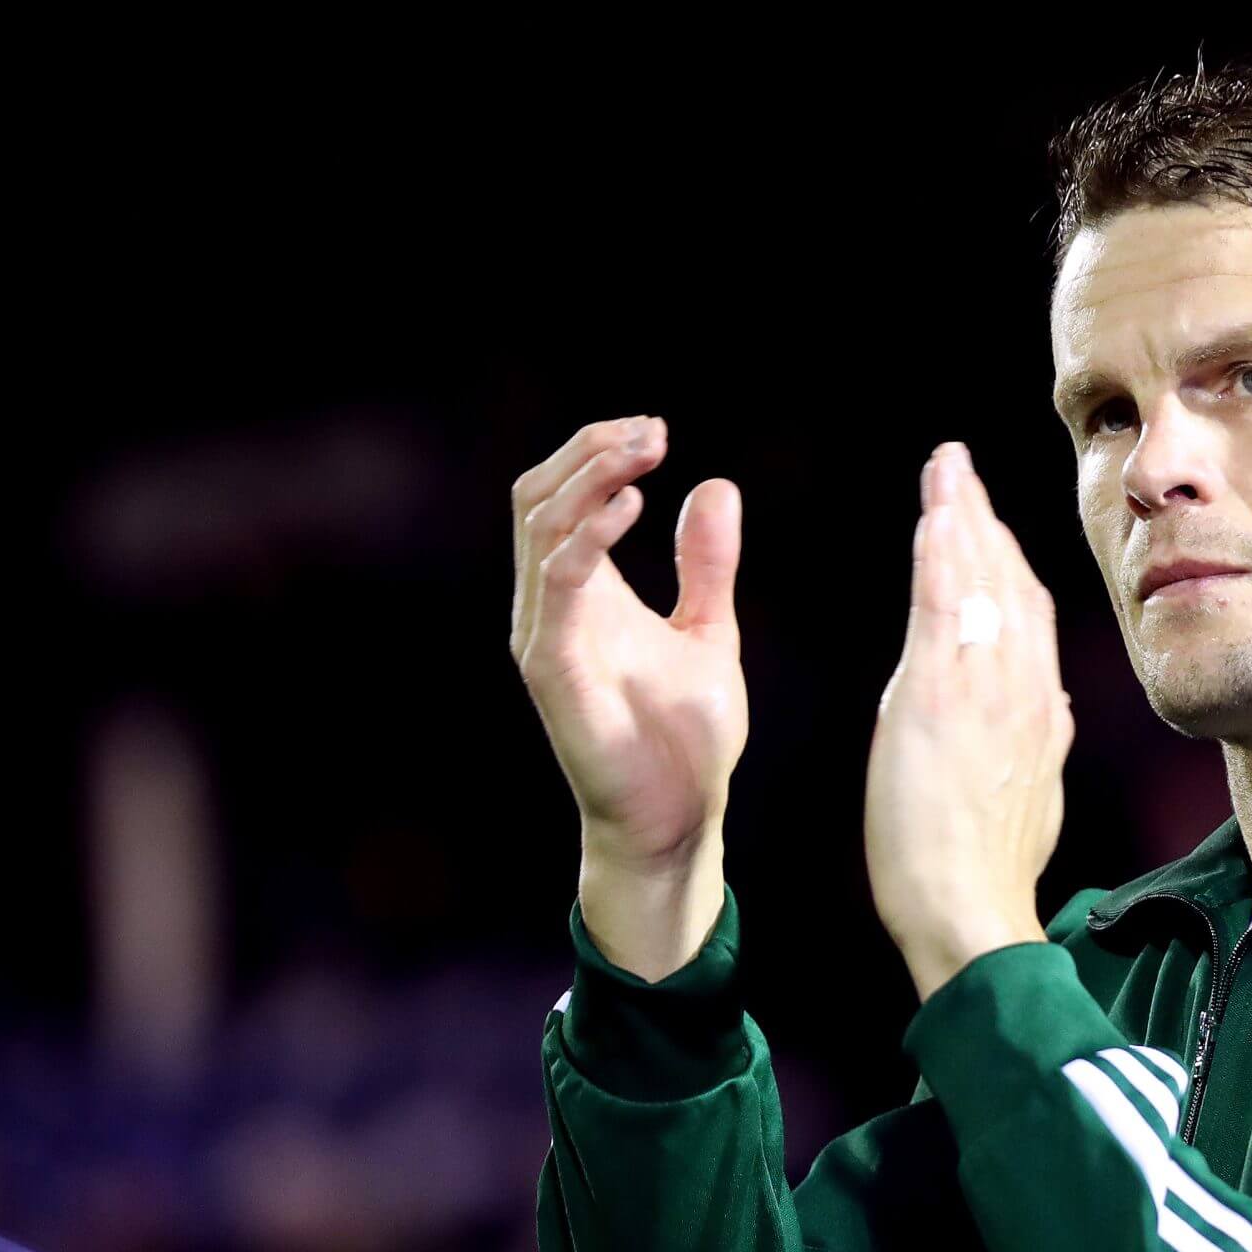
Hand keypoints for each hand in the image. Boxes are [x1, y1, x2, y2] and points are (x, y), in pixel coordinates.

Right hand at [510, 416, 748, 970]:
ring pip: (540, 529)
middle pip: (537, 497)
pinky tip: (633, 506)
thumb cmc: (685, 739)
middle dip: (590, 451)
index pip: (560, 495)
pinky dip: (589, 535)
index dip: (597, 451)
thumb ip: (705, 565)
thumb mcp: (707, 631)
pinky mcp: (554, 670)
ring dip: (591, 478)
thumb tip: (714, 486)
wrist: (677, 819)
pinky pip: (559, 584)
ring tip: (646, 452)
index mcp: (582, 594)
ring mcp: (546, 637)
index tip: (658, 431)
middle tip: (653, 431)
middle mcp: (549, 608)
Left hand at [865, 442, 1072, 1000]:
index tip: (987, 525)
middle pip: (1011, 585)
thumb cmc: (983, 872)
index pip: (1029, 618)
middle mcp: (1023, 689)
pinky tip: (935, 510)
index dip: (1008, 564)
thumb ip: (1037, 742)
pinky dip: (943, 549)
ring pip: (980, 582)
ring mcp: (986, 689)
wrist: (969, 909)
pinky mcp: (941, 697)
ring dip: (963, 517)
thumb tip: (1049, 712)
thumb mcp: (1030, 795)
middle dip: (986, 523)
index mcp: (1040, 713)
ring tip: (946, 469)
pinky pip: (946, 604)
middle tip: (960, 471)